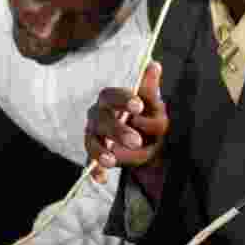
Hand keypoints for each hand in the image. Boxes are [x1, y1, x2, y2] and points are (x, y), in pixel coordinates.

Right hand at [85, 61, 168, 183]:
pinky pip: (90, 163)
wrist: (145, 140)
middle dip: (117, 130)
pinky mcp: (95, 154)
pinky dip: (95, 171)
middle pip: (101, 120)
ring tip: (112, 160)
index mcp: (111, 99)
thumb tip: (154, 64)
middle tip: (136, 140)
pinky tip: (102, 179)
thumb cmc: (146, 116)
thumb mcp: (152, 104)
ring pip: (92, 141)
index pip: (112, 95)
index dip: (123, 99)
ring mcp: (94, 136)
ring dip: (100, 151)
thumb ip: (149, 88)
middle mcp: (98, 116)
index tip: (138, 106)